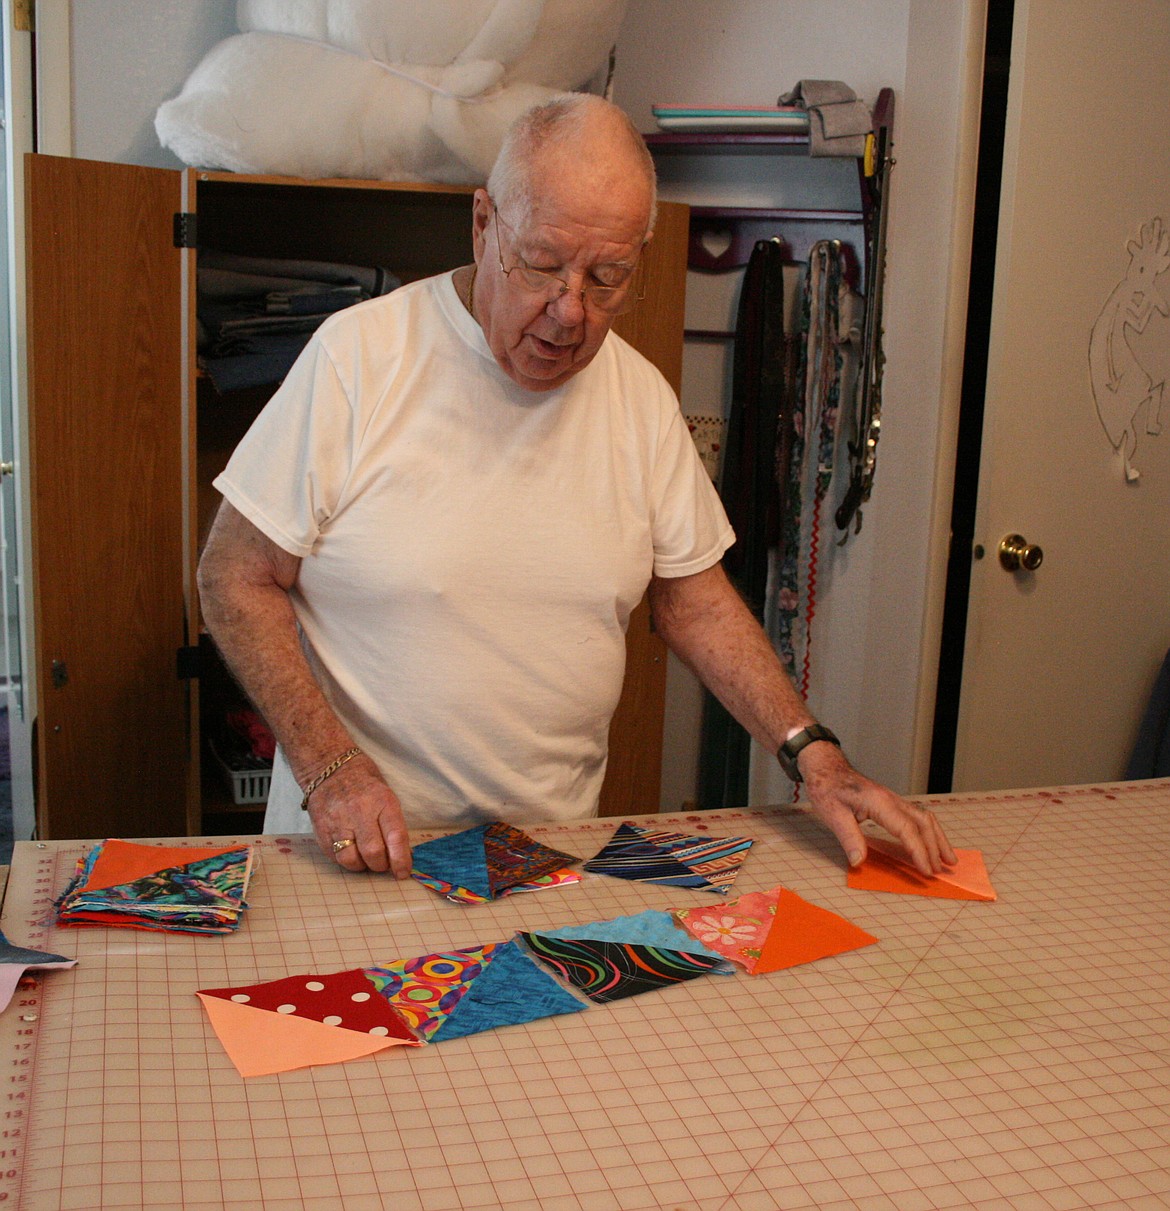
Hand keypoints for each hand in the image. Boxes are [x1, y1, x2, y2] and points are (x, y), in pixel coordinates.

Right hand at [305, 754, 412, 877]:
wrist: (329, 768)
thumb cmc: (365, 784)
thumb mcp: (386, 797)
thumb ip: (393, 825)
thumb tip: (402, 856)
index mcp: (382, 802)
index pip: (395, 837)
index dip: (401, 860)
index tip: (403, 872)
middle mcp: (359, 812)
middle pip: (373, 853)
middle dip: (381, 865)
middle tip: (383, 863)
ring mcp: (337, 822)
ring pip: (351, 860)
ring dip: (362, 866)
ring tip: (365, 858)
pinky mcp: (321, 830)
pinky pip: (335, 857)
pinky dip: (345, 860)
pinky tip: (350, 850)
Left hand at [798, 742, 955, 876]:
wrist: (826, 767)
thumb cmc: (827, 787)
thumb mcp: (832, 814)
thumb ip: (848, 838)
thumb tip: (859, 862)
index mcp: (879, 802)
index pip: (907, 829)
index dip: (919, 851)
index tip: (927, 870)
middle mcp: (891, 799)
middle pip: (923, 822)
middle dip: (936, 847)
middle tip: (943, 869)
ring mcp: (893, 799)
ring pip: (924, 817)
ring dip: (938, 838)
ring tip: (948, 858)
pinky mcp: (890, 802)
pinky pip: (916, 816)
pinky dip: (929, 831)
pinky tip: (932, 841)